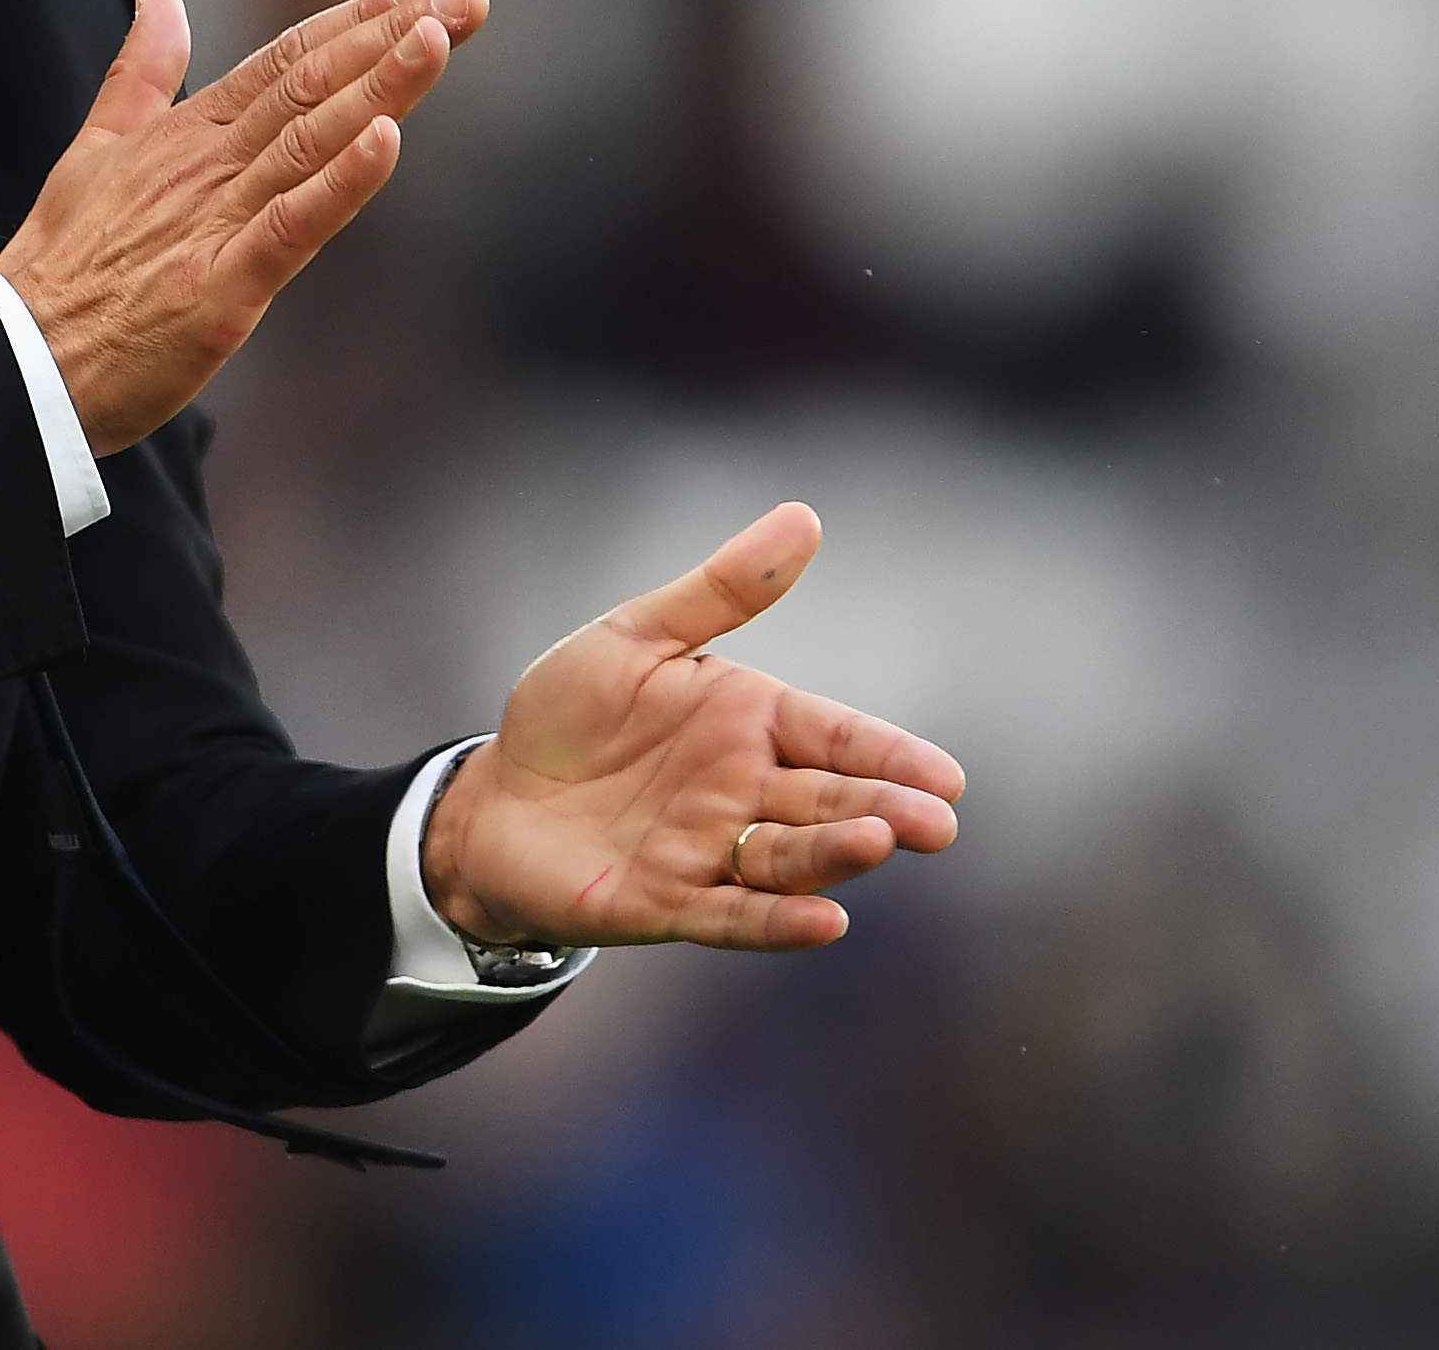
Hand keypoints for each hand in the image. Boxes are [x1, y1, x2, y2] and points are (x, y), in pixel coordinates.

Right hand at [0, 0, 488, 453]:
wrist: (13, 364)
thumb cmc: (59, 267)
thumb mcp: (96, 150)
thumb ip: (140, 73)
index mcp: (185, 136)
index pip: (283, 60)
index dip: (355, 20)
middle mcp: (206, 168)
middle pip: (311, 87)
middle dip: (392, 37)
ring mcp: (214, 226)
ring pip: (310, 141)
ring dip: (380, 86)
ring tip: (439, 36)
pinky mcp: (220, 290)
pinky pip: (289, 227)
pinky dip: (340, 183)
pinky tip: (387, 139)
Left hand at [422, 503, 962, 949]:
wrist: (491, 798)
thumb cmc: (569, 713)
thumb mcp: (638, 636)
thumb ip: (721, 591)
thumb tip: (805, 517)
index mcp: (750, 722)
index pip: (837, 738)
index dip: (890, 756)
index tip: (946, 777)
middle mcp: (745, 791)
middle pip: (828, 801)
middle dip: (883, 810)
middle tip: (936, 823)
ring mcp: (710, 851)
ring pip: (789, 858)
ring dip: (834, 855)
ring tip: (876, 843)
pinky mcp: (668, 902)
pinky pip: (733, 914)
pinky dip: (778, 920)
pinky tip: (824, 921)